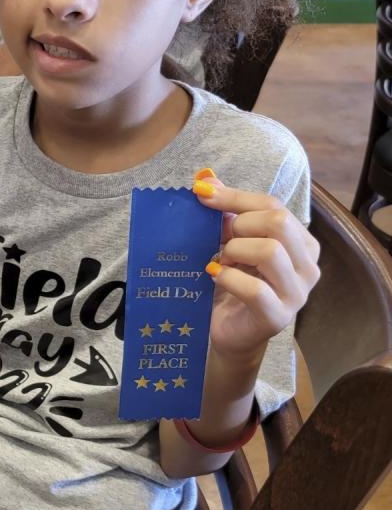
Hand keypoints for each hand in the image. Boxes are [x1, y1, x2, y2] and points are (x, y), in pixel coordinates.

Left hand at [192, 172, 319, 360]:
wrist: (228, 332)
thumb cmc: (232, 284)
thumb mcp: (229, 243)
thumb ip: (225, 211)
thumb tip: (204, 178)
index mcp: (301, 242)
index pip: (274, 205)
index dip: (234, 197)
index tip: (201, 194)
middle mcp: (308, 266)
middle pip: (278, 222)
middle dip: (239, 224)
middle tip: (218, 239)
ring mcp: (297, 294)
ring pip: (270, 251)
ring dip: (235, 251)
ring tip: (221, 260)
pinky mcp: (277, 318)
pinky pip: (255, 289)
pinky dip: (229, 278)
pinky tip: (215, 276)